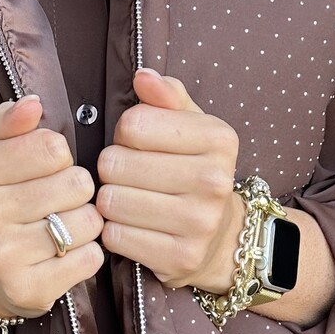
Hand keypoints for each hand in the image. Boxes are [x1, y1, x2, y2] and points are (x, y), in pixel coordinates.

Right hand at [0, 95, 104, 320]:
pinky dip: (88, 254)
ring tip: (64, 227)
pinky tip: (66, 254)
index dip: (59, 158)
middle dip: (77, 191)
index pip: (53, 146)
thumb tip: (32, 103)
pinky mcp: (28, 289)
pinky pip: (91, 258)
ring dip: (86, 223)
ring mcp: (3, 257)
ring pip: (88, 222)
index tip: (44, 172)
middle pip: (76, 184)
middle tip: (57, 203)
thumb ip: (10, 122)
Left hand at [94, 68, 244, 293]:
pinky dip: (115, 231)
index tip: (141, 146)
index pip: (132, 123)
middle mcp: (214, 180)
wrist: (224, 238)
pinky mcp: (180, 258)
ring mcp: (199, 223)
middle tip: (132, 177)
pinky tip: (134, 227)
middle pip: (115, 162)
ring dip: (110, 201)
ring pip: (110, 201)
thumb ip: (166, 96)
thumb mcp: (191, 126)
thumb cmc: (195, 171)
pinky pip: (115, 237)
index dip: (125, 134)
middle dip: (113, 169)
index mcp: (218, 138)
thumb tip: (142, 76)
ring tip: (130, 201)